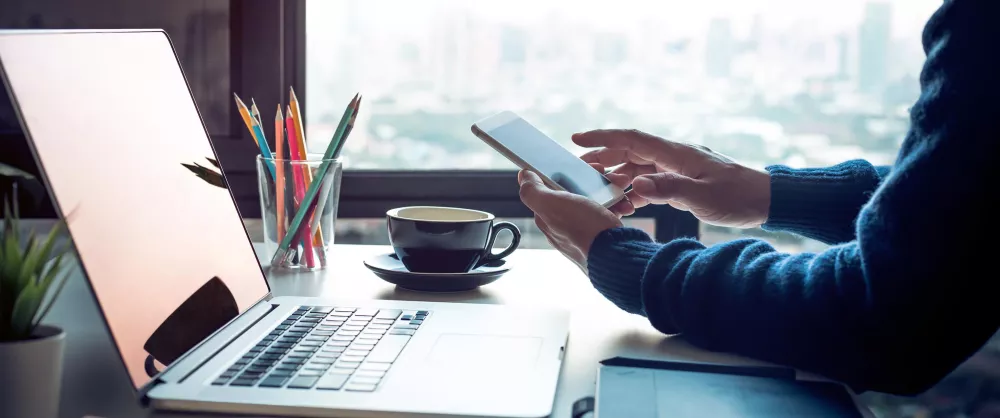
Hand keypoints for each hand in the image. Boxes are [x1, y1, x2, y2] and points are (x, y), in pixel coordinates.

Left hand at [518, 169, 622, 273]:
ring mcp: (583, 231)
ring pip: (596, 201)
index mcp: (548, 216)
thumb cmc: (584, 231)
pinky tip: (625, 205)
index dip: (567, 171)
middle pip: (576, 192)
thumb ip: (533, 191)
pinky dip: (618, 206)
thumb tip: (523, 177)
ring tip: (622, 187)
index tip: (585, 165)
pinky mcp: (601, 236)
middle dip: (594, 180)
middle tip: (611, 176)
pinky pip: (609, 214)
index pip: (552, 186)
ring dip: (610, 191)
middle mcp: (563, 224)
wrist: (616, 256)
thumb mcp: (552, 205)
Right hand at [574, 129, 770, 227]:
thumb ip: (668, 190)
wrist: (767, 200)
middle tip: (577, 169)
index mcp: (676, 153)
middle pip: (630, 152)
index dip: (602, 138)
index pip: (631, 139)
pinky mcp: (684, 182)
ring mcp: (678, 169)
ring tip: (597, 189)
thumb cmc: (738, 197)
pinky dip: (635, 190)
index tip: (576, 139)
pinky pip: (652, 182)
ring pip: (639, 167)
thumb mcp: (702, 196)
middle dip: (602, 158)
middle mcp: (673, 157)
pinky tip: (626, 203)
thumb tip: (635, 184)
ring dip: (617, 176)